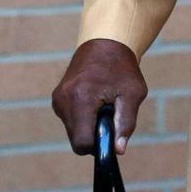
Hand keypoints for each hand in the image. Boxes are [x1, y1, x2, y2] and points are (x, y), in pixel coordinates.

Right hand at [52, 38, 146, 154]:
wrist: (105, 42)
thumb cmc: (122, 67)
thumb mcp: (133, 93)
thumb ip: (126, 123)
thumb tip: (118, 150)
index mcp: (81, 98)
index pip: (82, 143)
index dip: (99, 145)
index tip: (112, 134)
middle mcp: (64, 100)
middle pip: (77, 139)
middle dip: (95, 134)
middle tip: (111, 114)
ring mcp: (58, 99)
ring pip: (73, 131)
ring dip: (89, 125)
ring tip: (103, 104)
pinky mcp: (57, 98)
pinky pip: (70, 120)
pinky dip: (83, 117)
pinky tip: (94, 100)